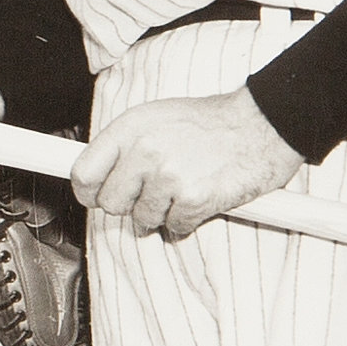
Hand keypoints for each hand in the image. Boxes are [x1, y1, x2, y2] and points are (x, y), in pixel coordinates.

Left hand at [71, 88, 304, 239]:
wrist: (263, 123)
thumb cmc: (211, 122)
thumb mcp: (157, 119)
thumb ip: (125, 145)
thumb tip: (99, 176)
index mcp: (130, 128)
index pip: (84, 173)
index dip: (88, 192)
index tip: (96, 196)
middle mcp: (144, 151)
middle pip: (110, 203)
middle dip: (128, 204)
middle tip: (151, 193)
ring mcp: (168, 176)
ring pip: (143, 219)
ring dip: (162, 212)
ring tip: (182, 188)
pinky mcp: (193, 199)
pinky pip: (175, 227)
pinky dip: (188, 220)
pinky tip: (200, 197)